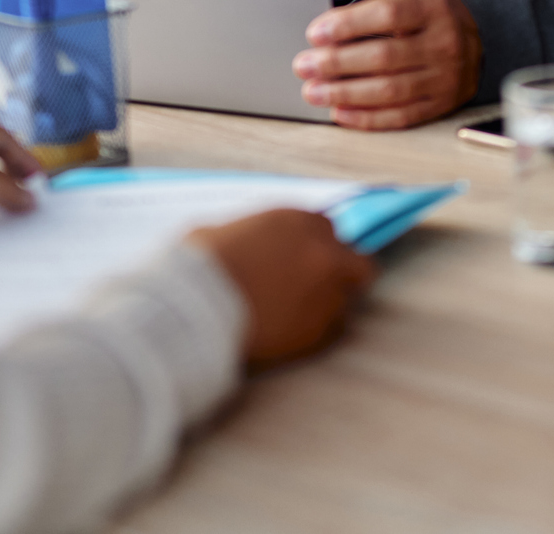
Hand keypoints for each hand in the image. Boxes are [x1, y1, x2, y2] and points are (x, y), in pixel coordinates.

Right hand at [188, 209, 376, 366]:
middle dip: (343, 273)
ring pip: (347, 299)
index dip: (313, 244)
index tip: (301, 258)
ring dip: (328, 305)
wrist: (196, 310)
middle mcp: (321, 253)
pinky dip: (317, 332)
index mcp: (295, 220)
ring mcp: (326, 293)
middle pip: (357, 263)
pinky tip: (292, 334)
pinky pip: (333, 331)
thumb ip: (248, 234)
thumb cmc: (197, 266)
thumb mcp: (218, 232)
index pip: (326, 227)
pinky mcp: (320, 331)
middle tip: (318, 288)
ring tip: (297, 316)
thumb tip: (244, 244)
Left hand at [292, 0, 480, 128]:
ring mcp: (443, 79)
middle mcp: (443, 44)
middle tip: (303, 65)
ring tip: (312, 91)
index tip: (314, 32)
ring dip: (346, 93)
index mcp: (434, 9)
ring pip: (389, 91)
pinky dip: (367, 118)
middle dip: (338, 63)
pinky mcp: (439, 106)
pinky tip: (339, 112)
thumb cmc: (434, 14)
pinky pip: (400, 117)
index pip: (388, 15)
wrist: (477, 45)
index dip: (348, 24)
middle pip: (384, 56)